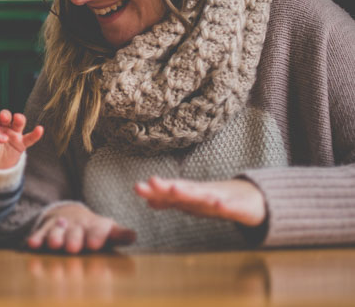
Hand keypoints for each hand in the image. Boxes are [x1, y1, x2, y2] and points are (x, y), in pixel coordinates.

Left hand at [0, 109, 43, 169]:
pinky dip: (35, 134)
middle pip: (6, 116)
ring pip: (18, 123)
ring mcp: (14, 134)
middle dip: (5, 115)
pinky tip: (39, 129)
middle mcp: (4, 127)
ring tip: (18, 118)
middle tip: (4, 118)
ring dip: (19, 119)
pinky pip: (30, 138)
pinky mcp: (21, 143)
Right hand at [25, 203, 135, 252]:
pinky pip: (40, 234)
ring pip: (57, 232)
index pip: (98, 229)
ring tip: (53, 245)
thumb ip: (119, 234)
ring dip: (55, 238)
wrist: (69, 214)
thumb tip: (133, 236)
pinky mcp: (46, 230)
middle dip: (74, 239)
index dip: (96, 236)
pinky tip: (32, 244)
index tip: (95, 244)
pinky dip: (36, 238)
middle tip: (72, 248)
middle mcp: (77, 225)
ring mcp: (61, 227)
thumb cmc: (93, 230)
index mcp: (95, 226)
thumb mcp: (108, 230)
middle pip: (75, 232)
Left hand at [134, 176, 266, 226]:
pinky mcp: (238, 206)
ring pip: (204, 195)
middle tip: (151, 182)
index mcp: (191, 194)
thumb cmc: (217, 198)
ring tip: (176, 189)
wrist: (252, 198)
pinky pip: (231, 207)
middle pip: (182, 190)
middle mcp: (202, 193)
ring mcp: (220, 197)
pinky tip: (219, 204)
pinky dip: (225, 205)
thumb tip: (148, 203)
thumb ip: (172, 202)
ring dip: (190, 192)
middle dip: (167, 187)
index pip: (169, 191)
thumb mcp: (193, 202)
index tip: (137, 187)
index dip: (154, 190)